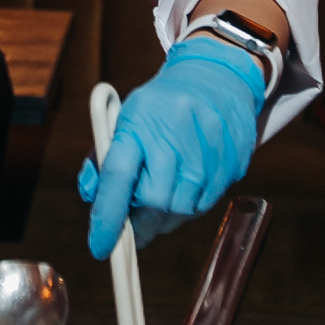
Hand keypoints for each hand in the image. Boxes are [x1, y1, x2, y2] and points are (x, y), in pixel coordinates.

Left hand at [76, 37, 265, 259]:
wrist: (215, 77)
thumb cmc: (160, 105)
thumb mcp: (125, 120)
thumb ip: (104, 160)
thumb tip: (92, 198)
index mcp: (139, 124)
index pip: (118, 178)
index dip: (108, 217)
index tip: (101, 247)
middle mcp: (176, 137)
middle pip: (154, 202)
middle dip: (139, 221)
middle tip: (133, 224)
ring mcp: (208, 151)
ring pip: (181, 211)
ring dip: (164, 217)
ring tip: (160, 198)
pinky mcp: (232, 163)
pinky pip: (205, 205)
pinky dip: (188, 208)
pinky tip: (184, 189)